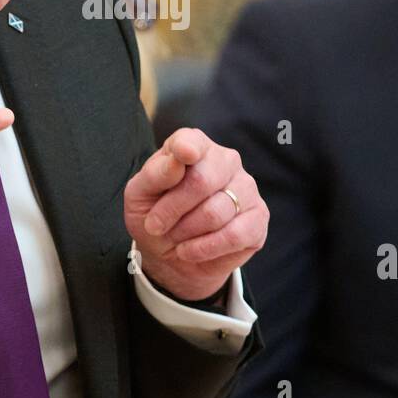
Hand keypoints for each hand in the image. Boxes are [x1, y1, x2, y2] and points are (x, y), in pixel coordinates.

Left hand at [124, 127, 268, 302]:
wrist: (171, 255)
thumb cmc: (154, 216)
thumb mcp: (139, 195)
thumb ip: (155, 174)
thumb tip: (177, 160)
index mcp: (195, 146)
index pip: (192, 142)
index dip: (186, 149)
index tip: (184, 154)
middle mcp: (225, 160)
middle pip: (201, 181)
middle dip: (171, 210)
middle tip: (154, 226)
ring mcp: (246, 187)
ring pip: (215, 212)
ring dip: (184, 232)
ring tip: (174, 238)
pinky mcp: (258, 218)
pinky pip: (234, 235)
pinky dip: (204, 248)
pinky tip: (189, 251)